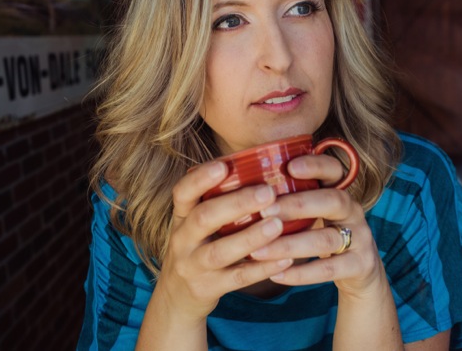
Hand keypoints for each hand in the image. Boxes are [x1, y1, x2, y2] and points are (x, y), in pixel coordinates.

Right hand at [155, 161, 294, 323]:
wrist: (176, 297)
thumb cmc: (199, 247)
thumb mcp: (196, 224)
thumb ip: (219, 201)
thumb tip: (266, 167)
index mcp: (181, 216)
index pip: (183, 192)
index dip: (200, 178)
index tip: (223, 165)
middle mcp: (182, 239)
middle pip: (204, 218)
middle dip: (236, 203)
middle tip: (268, 192)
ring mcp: (193, 266)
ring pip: (220, 251)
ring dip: (250, 237)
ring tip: (277, 224)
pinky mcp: (208, 288)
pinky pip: (238, 278)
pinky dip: (262, 269)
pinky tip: (285, 258)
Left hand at [249, 153, 384, 298]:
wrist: (359, 270)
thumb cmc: (323, 233)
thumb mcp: (313, 212)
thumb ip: (290, 199)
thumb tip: (244, 188)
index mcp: (339, 190)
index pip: (333, 170)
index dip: (315, 165)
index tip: (289, 166)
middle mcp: (353, 210)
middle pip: (332, 201)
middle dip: (297, 205)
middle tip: (264, 211)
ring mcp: (360, 237)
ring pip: (326, 239)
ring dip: (290, 245)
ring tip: (258, 251)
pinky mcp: (361, 264)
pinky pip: (330, 269)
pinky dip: (302, 273)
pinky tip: (276, 275)